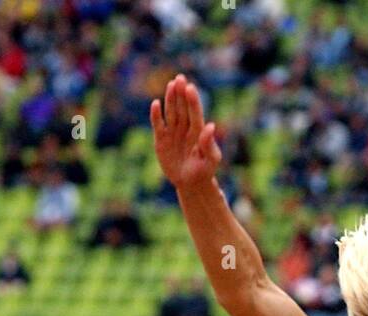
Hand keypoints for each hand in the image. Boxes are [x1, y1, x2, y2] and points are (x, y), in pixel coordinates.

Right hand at [150, 75, 221, 189]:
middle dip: (181, 93)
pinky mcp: (161, 139)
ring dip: (170, 99)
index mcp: (198, 131)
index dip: (193, 100)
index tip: (191, 88)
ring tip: (171, 85)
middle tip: (180, 78)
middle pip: (182, 107)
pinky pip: (158, 124)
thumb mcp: (211, 160)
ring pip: (171, 112)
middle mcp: (185, 128)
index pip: (195, 112)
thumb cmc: (204, 171)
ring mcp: (173, 132)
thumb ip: (209, 144)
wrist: (190, 183)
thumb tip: (211, 126)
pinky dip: (156, 115)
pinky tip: (156, 104)